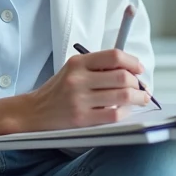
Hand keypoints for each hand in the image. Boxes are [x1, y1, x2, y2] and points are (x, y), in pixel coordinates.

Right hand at [24, 49, 149, 130]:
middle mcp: (78, 79)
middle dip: (138, 83)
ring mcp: (79, 100)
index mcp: (77, 63)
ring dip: (138, 98)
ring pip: (123, 96)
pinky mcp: (81, 119)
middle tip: (141, 87)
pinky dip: (126, 112)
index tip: (139, 69)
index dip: (133, 62)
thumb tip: (130, 70)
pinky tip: (125, 110)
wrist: (34, 112)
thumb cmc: (58, 91)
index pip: (114, 56)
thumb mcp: (72, 70)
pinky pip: (114, 114)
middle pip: (122, 77)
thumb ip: (97, 67)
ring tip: (140, 99)